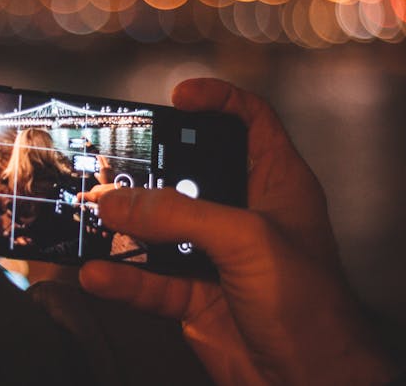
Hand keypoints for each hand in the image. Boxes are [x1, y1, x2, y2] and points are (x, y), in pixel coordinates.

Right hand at [78, 79, 395, 385]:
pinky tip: (98, 274)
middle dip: (152, 167)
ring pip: (162, 229)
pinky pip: (149, 280)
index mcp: (276, 184)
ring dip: (126, 226)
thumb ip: (180, 216)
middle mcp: (244, 215)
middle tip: (115, 161)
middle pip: (192, 173)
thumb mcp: (248, 240)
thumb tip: (119, 204)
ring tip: (93, 215)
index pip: (251, 122)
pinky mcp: (195, 294)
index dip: (218, 100)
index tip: (178, 97)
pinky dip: (122, 279)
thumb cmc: (312, 308)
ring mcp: (216, 256)